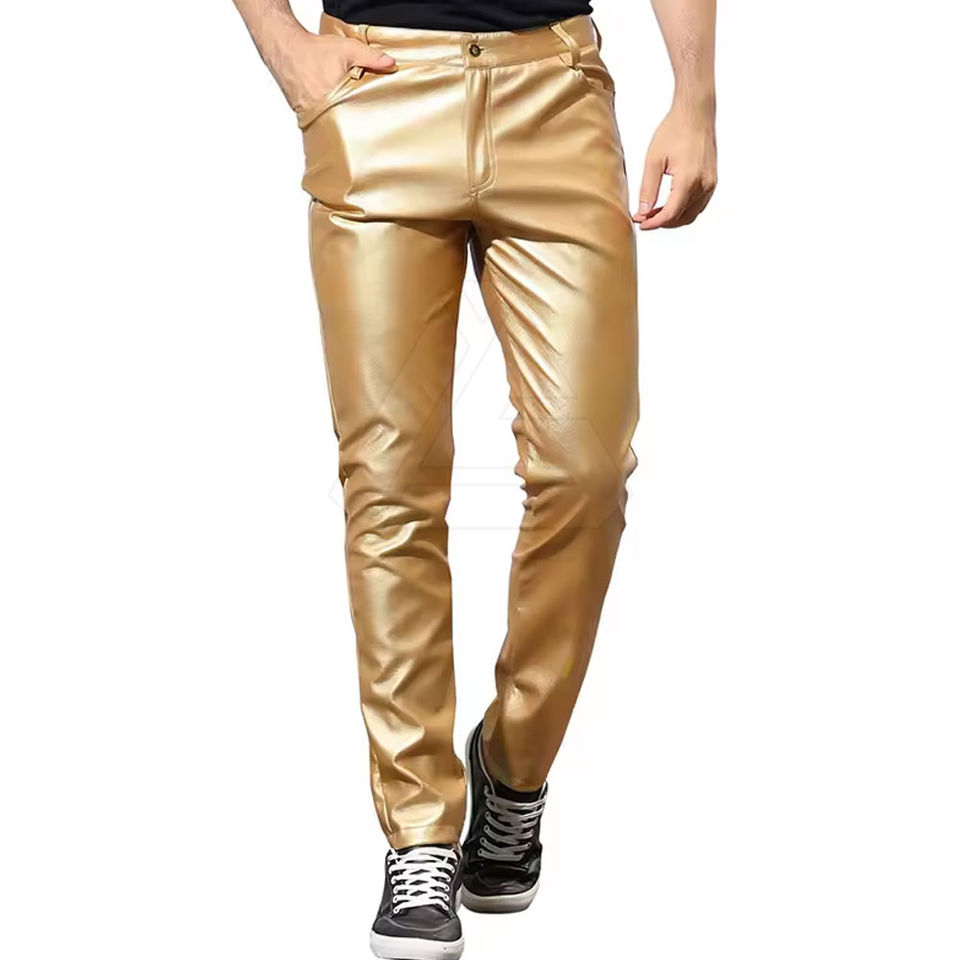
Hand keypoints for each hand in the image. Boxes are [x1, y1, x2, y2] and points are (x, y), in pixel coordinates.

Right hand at [261, 23, 395, 112]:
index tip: (375, 121)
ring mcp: (311, 113)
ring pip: (331, 123)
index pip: (356, 116)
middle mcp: (321, 109)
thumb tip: (390, 63)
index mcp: (335, 97)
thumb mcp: (348, 50)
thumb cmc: (312, 50)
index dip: (366, 118)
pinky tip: (332, 110)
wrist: (285, 48)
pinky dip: (327, 116)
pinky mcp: (304, 113)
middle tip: (363, 119)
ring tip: (347, 115)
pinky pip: (320, 120)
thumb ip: (371, 57)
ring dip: (340, 119)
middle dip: (354, 120)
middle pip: (344, 123)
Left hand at [633, 104, 716, 229]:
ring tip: (653, 212)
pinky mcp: (712, 180)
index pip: (670, 214)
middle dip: (661, 222)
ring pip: (691, 214)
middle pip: (681, 218)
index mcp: (688, 180)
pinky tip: (669, 204)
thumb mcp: (653, 160)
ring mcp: (710, 184)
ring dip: (672, 217)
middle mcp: (703, 185)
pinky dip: (683, 210)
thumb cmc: (675, 130)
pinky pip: (698, 205)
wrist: (696, 113)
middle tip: (643, 218)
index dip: (653, 223)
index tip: (640, 224)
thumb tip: (643, 212)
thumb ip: (648, 189)